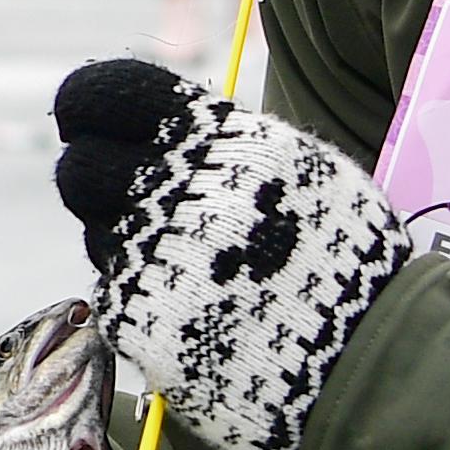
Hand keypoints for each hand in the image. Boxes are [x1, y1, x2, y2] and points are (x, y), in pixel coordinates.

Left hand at [49, 57, 409, 449]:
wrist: (370, 354)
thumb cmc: (346, 255)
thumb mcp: (299, 168)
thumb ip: (224, 142)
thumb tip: (161, 121)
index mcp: (210, 140)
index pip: (104, 95)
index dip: (87, 106)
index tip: (87, 121)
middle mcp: (168, 194)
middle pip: (79, 169)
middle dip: (95, 178)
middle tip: (126, 196)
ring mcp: (146, 262)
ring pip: (97, 237)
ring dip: (127, 244)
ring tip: (190, 266)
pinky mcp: (136, 322)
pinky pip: (115, 295)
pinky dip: (144, 299)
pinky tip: (195, 309)